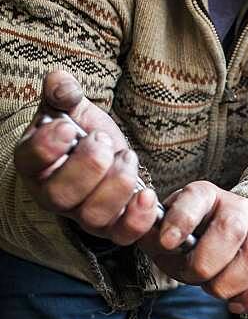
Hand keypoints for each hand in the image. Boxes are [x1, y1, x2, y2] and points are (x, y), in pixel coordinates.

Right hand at [14, 69, 160, 245]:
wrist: (105, 153)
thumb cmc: (81, 131)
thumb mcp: (70, 106)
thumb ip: (62, 91)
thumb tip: (60, 82)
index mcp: (34, 162)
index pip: (30, 160)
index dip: (47, 147)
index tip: (68, 129)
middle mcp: (53, 194)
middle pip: (60, 195)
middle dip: (87, 165)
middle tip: (103, 141)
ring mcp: (82, 214)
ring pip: (93, 216)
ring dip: (116, 185)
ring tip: (128, 157)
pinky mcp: (112, 227)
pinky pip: (122, 235)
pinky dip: (137, 219)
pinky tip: (147, 195)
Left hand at [140, 182, 247, 313]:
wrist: (216, 241)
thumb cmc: (184, 239)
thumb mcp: (160, 232)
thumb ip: (148, 233)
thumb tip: (143, 229)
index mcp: (203, 195)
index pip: (197, 198)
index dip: (182, 220)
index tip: (167, 242)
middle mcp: (236, 208)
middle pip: (232, 230)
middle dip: (207, 262)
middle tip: (195, 274)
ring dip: (229, 283)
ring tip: (213, 288)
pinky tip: (234, 302)